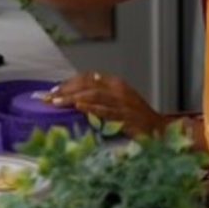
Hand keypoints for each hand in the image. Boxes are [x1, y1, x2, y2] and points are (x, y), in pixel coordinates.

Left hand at [47, 72, 169, 137]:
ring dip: (73, 98)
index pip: (88, 77)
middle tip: (49, 98)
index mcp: (116, 83)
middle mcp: (119, 90)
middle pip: (88, 85)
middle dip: (66, 90)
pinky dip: (91, 108)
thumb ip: (100, 96)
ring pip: (94, 95)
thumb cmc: (136, 117)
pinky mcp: (126, 117)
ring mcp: (123, 103)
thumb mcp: (117, 101)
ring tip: (57, 102)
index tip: (53, 91)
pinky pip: (106, 110)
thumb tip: (77, 95)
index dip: (69, 83)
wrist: (159, 130)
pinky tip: (78, 107)